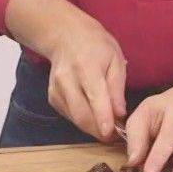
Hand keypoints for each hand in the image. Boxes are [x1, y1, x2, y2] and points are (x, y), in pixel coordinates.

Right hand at [39, 10, 127, 142]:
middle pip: (82, 114)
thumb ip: (117, 87)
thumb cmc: (96, 46)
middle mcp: (67, 79)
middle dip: (99, 130)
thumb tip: (120, 113)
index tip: (111, 134)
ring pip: (75, 119)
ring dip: (92, 128)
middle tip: (115, 135)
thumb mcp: (115, 59)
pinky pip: (69, 116)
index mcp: (86, 66)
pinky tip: (92, 114)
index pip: (95, 97)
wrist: (65, 36)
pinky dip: (82, 120)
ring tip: (107, 125)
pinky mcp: (52, 97)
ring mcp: (56, 89)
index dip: (103, 118)